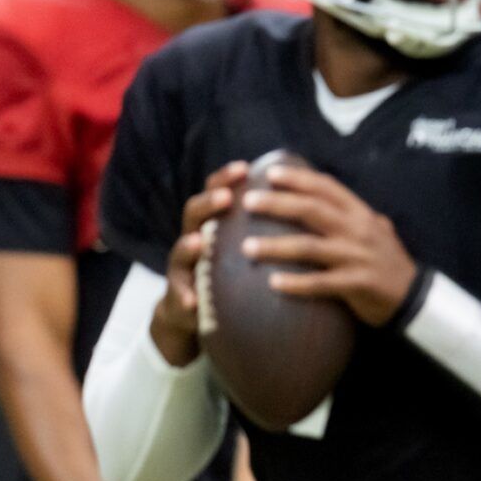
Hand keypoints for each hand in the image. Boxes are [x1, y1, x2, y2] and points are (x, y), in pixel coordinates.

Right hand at [152, 160, 247, 365]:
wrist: (194, 312)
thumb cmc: (229, 272)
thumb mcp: (242, 246)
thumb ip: (262, 227)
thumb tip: (302, 202)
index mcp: (212, 224)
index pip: (217, 192)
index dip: (226, 179)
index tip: (245, 168)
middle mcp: (193, 239)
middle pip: (193, 213)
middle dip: (208, 204)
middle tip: (225, 197)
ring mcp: (182, 268)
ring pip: (179, 252)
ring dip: (187, 247)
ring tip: (198, 243)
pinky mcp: (178, 298)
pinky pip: (179, 297)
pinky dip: (185, 299)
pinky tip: (192, 303)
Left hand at [241, 164, 417, 325]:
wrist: (415, 296)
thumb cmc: (388, 261)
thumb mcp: (376, 229)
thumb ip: (351, 215)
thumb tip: (322, 196)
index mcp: (361, 213)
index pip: (326, 188)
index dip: (298, 178)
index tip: (269, 173)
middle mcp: (358, 230)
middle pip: (312, 211)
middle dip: (277, 204)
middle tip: (247, 202)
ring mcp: (357, 257)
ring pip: (310, 247)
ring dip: (275, 246)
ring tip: (246, 247)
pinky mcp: (357, 284)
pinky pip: (321, 283)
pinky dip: (296, 283)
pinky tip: (273, 283)